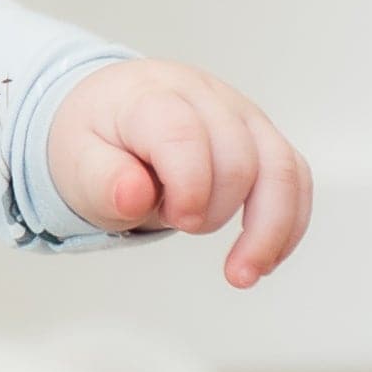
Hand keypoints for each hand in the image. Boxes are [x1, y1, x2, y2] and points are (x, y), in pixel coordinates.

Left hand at [44, 58, 312, 287]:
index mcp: (152, 96)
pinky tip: (265, 259)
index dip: (189, 183)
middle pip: (238, 157)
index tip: (177, 221)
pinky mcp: (263, 139)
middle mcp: (205, 98)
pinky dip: (287, 223)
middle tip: (177, 224)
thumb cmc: (97, 137)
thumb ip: (100, 179)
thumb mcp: (77, 159)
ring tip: (242, 275)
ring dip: (269, 229)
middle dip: (215, 208)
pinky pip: (295, 178)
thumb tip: (133, 197)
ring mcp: (242, 116)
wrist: (113, 110)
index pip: (184, 134)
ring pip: (281, 168)